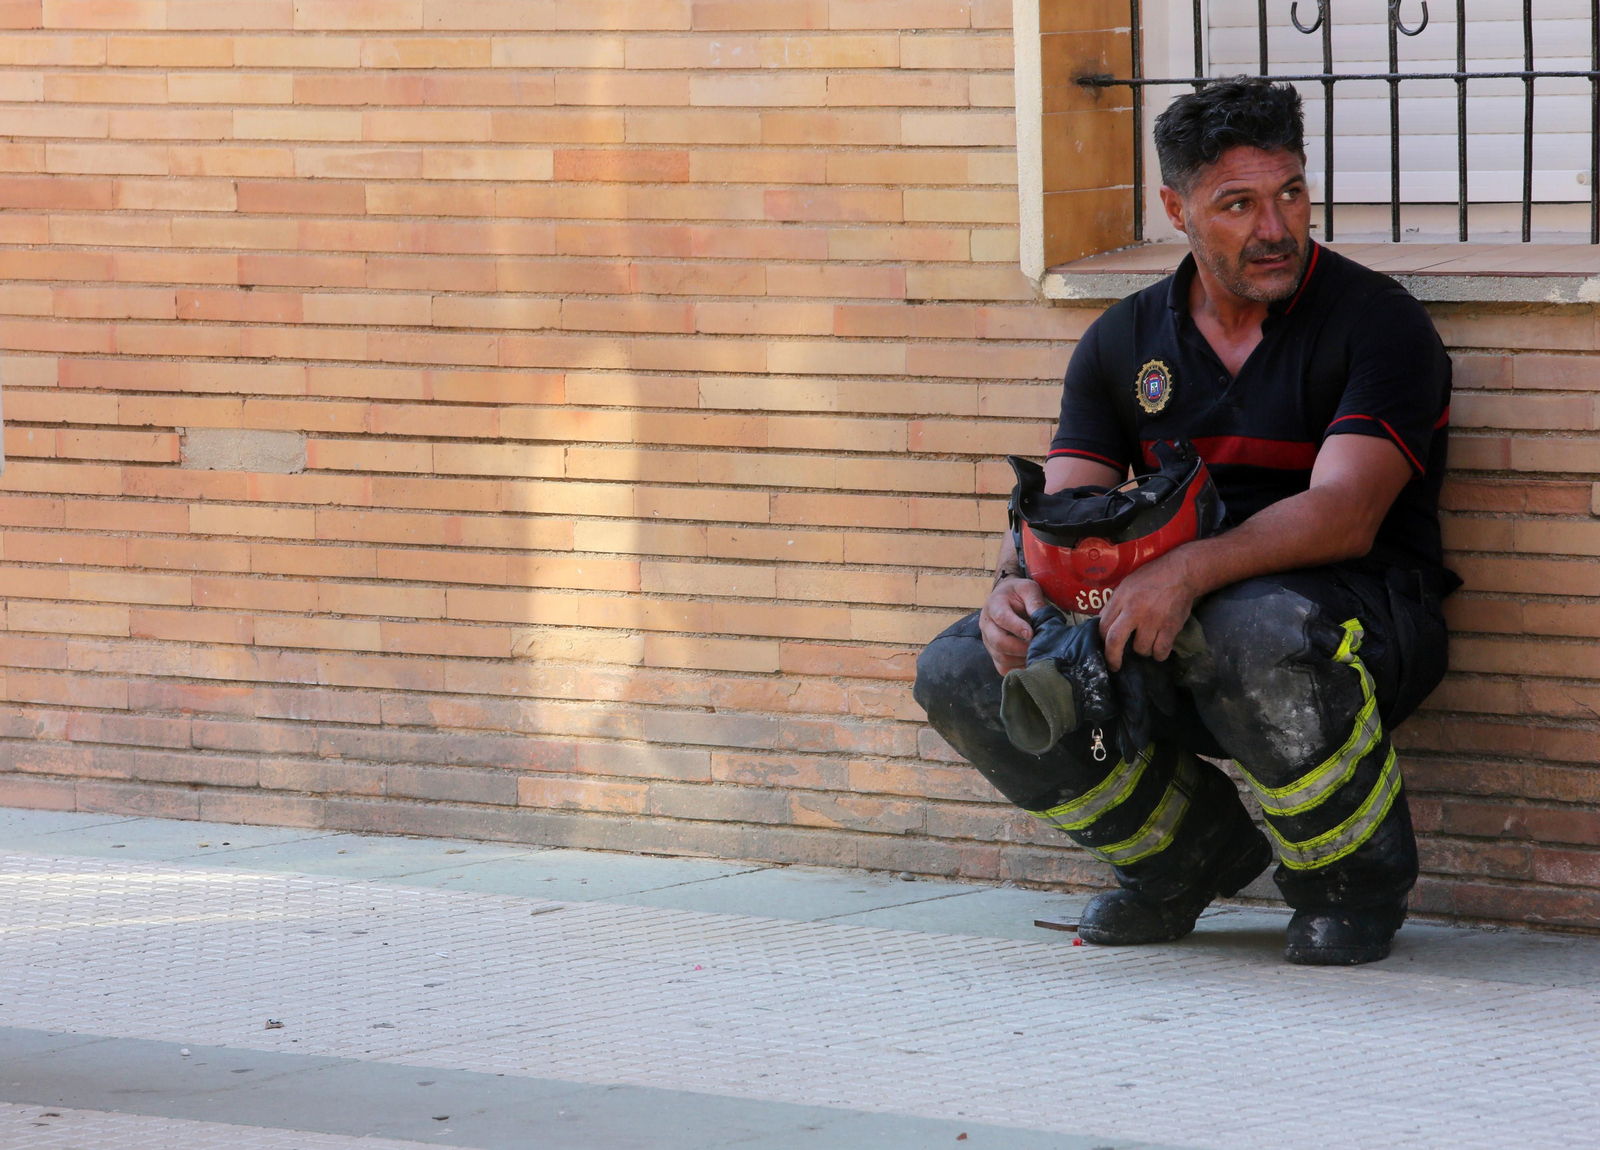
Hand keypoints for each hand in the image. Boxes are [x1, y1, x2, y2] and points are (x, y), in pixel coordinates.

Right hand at [980, 577, 1047, 675]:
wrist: (1005, 598)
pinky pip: (1002, 668)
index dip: (1016, 627)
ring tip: (1036, 654)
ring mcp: (988, 641)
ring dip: (1021, 659)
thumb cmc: (1018, 593)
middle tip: (1038, 647)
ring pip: (1001, 657)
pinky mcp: (993, 653)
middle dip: (1020, 648)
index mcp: (994, 605)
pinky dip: (1017, 669)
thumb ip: (1034, 601)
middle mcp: (986, 625)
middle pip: (998, 642)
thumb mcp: (1028, 589)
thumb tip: (1042, 619)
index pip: (1001, 618)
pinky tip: (1030, 662)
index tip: (1031, 633)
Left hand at [1097, 550, 1198, 671]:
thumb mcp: (1126, 586)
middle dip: (1112, 658)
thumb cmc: (1150, 578)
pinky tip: (1159, 649)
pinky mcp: (1171, 627)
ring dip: (1142, 651)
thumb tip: (1102, 624)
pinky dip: (1158, 654)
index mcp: (1121, 599)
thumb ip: (1114, 605)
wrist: (1180, 572)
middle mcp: (1135, 610)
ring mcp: (1153, 620)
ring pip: (1140, 648)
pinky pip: (1161, 651)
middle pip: (1115, 641)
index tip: (1105, 647)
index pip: (1103, 626)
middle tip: (1114, 666)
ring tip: (1146, 643)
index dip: (1102, 640)